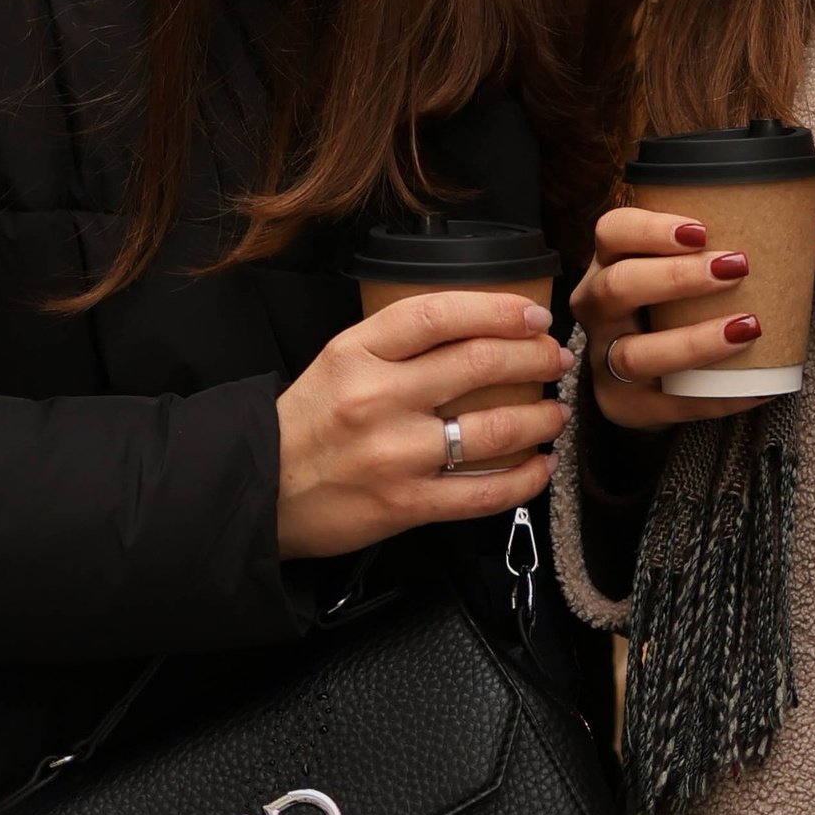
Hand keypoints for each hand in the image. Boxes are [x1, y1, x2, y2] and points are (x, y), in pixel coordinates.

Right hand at [274, 291, 564, 557]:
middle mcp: (377, 398)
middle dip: (534, 358)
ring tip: (554, 414)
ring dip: (540, 418)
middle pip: (479, 364)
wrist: (260, 491)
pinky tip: (540, 467)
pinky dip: (524, 479)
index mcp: (357, 353)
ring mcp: (395, 454)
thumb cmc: (307, 425)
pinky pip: (483, 492)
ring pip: (494, 427)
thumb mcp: (339, 362)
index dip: (498, 309)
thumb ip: (397, 344)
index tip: (533, 315)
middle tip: (554, 359)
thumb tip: (477, 329)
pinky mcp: (406, 504)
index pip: (439, 314)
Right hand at [573, 206, 814, 430]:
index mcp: (612, 262)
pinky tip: (759, 387)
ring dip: (693, 341)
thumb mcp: (703, 276)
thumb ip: (765, 253)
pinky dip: (717, 398)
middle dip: (675, 276)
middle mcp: (598, 308)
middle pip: (618, 287)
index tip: (701, 229)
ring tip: (747, 328)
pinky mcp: (627, 405)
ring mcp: (605, 360)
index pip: (611, 232)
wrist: (647, 380)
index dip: (647, 228)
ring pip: (635, 353)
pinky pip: (669, 405)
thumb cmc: (679, 309)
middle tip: (736, 268)